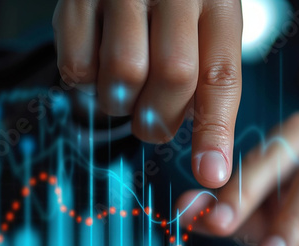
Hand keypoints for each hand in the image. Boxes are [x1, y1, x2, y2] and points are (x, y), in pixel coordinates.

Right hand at [52, 0, 242, 187]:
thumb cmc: (172, 4)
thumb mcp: (205, 28)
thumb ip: (207, 81)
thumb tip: (208, 163)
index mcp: (216, 2)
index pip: (221, 76)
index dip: (214, 132)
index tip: (211, 174)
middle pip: (172, 78)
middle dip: (160, 119)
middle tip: (152, 120)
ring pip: (123, 76)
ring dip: (122, 104)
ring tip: (126, 88)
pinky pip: (77, 66)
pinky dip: (87, 84)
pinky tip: (98, 67)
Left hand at [176, 112, 298, 245]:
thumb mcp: (262, 218)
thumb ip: (224, 212)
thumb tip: (182, 209)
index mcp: (291, 142)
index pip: (258, 159)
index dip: (235, 191)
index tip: (214, 222)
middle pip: (293, 160)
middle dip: (263, 202)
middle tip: (246, 245)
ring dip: (298, 221)